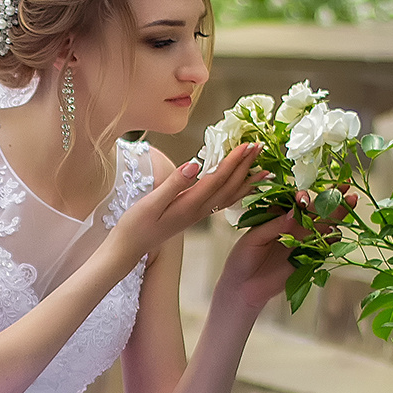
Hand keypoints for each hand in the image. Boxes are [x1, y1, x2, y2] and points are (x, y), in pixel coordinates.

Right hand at [109, 144, 262, 259]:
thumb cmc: (135, 225)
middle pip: (229, 186)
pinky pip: (221, 202)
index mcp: (190, 205)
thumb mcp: (151, 203)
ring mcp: (198, 214)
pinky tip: (242, 188)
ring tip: (263, 169)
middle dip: (246, 166)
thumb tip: (195, 164)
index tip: (247, 145)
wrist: (129, 248)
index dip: (234, 161)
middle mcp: (199, 211)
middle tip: (260, 147)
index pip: (218, 179)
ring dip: (246, 180)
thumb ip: (175, 184)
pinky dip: (236, 192)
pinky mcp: (194, 215)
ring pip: (229, 196)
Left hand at [216, 186, 358, 314]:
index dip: (303, 196)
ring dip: (338, 214)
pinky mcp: (309, 257)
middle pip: (316, 209)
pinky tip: (339, 231)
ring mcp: (303, 240)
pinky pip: (325, 246)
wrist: (244, 287)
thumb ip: (275, 225)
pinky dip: (333, 239)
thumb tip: (295, 211)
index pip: (295, 201)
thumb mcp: (253, 238)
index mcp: (278, 215)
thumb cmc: (242, 258)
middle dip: (331, 198)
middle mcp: (294, 225)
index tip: (304, 199)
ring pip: (325, 225)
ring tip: (351, 202)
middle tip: (345, 188)